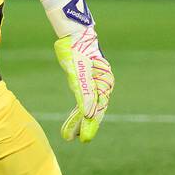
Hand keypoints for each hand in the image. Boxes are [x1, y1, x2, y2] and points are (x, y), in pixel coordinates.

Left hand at [53, 27, 112, 142]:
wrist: (74, 35)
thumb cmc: (77, 50)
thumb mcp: (79, 71)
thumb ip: (84, 92)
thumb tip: (88, 114)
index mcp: (104, 83)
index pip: (97, 109)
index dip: (90, 125)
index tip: (84, 139)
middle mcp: (102, 85)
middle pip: (94, 110)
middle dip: (84, 126)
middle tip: (75, 139)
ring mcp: (95, 84)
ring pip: (88, 107)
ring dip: (80, 121)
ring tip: (70, 135)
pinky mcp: (86, 81)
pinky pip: (84, 100)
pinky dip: (78, 111)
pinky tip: (76, 119)